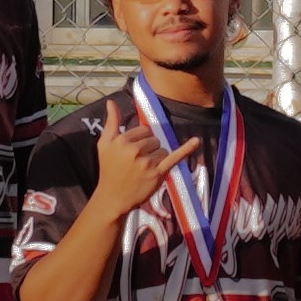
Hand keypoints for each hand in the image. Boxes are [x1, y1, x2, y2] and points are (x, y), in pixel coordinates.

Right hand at [85, 96, 205, 223]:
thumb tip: (111, 102)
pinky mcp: (157, 173)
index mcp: (122, 140)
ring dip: (157, 157)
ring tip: (144, 169)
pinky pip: (174, 157)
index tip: (133, 152)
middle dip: (149, 149)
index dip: (140, 140)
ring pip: (162, 149)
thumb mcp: (104, 144)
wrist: (113, 198)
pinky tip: (196, 141)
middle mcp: (134, 150)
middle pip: (154, 139)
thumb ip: (111, 122)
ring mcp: (147, 162)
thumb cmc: (108, 170)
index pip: (143, 130)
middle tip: (137, 163)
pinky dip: (186, 149)